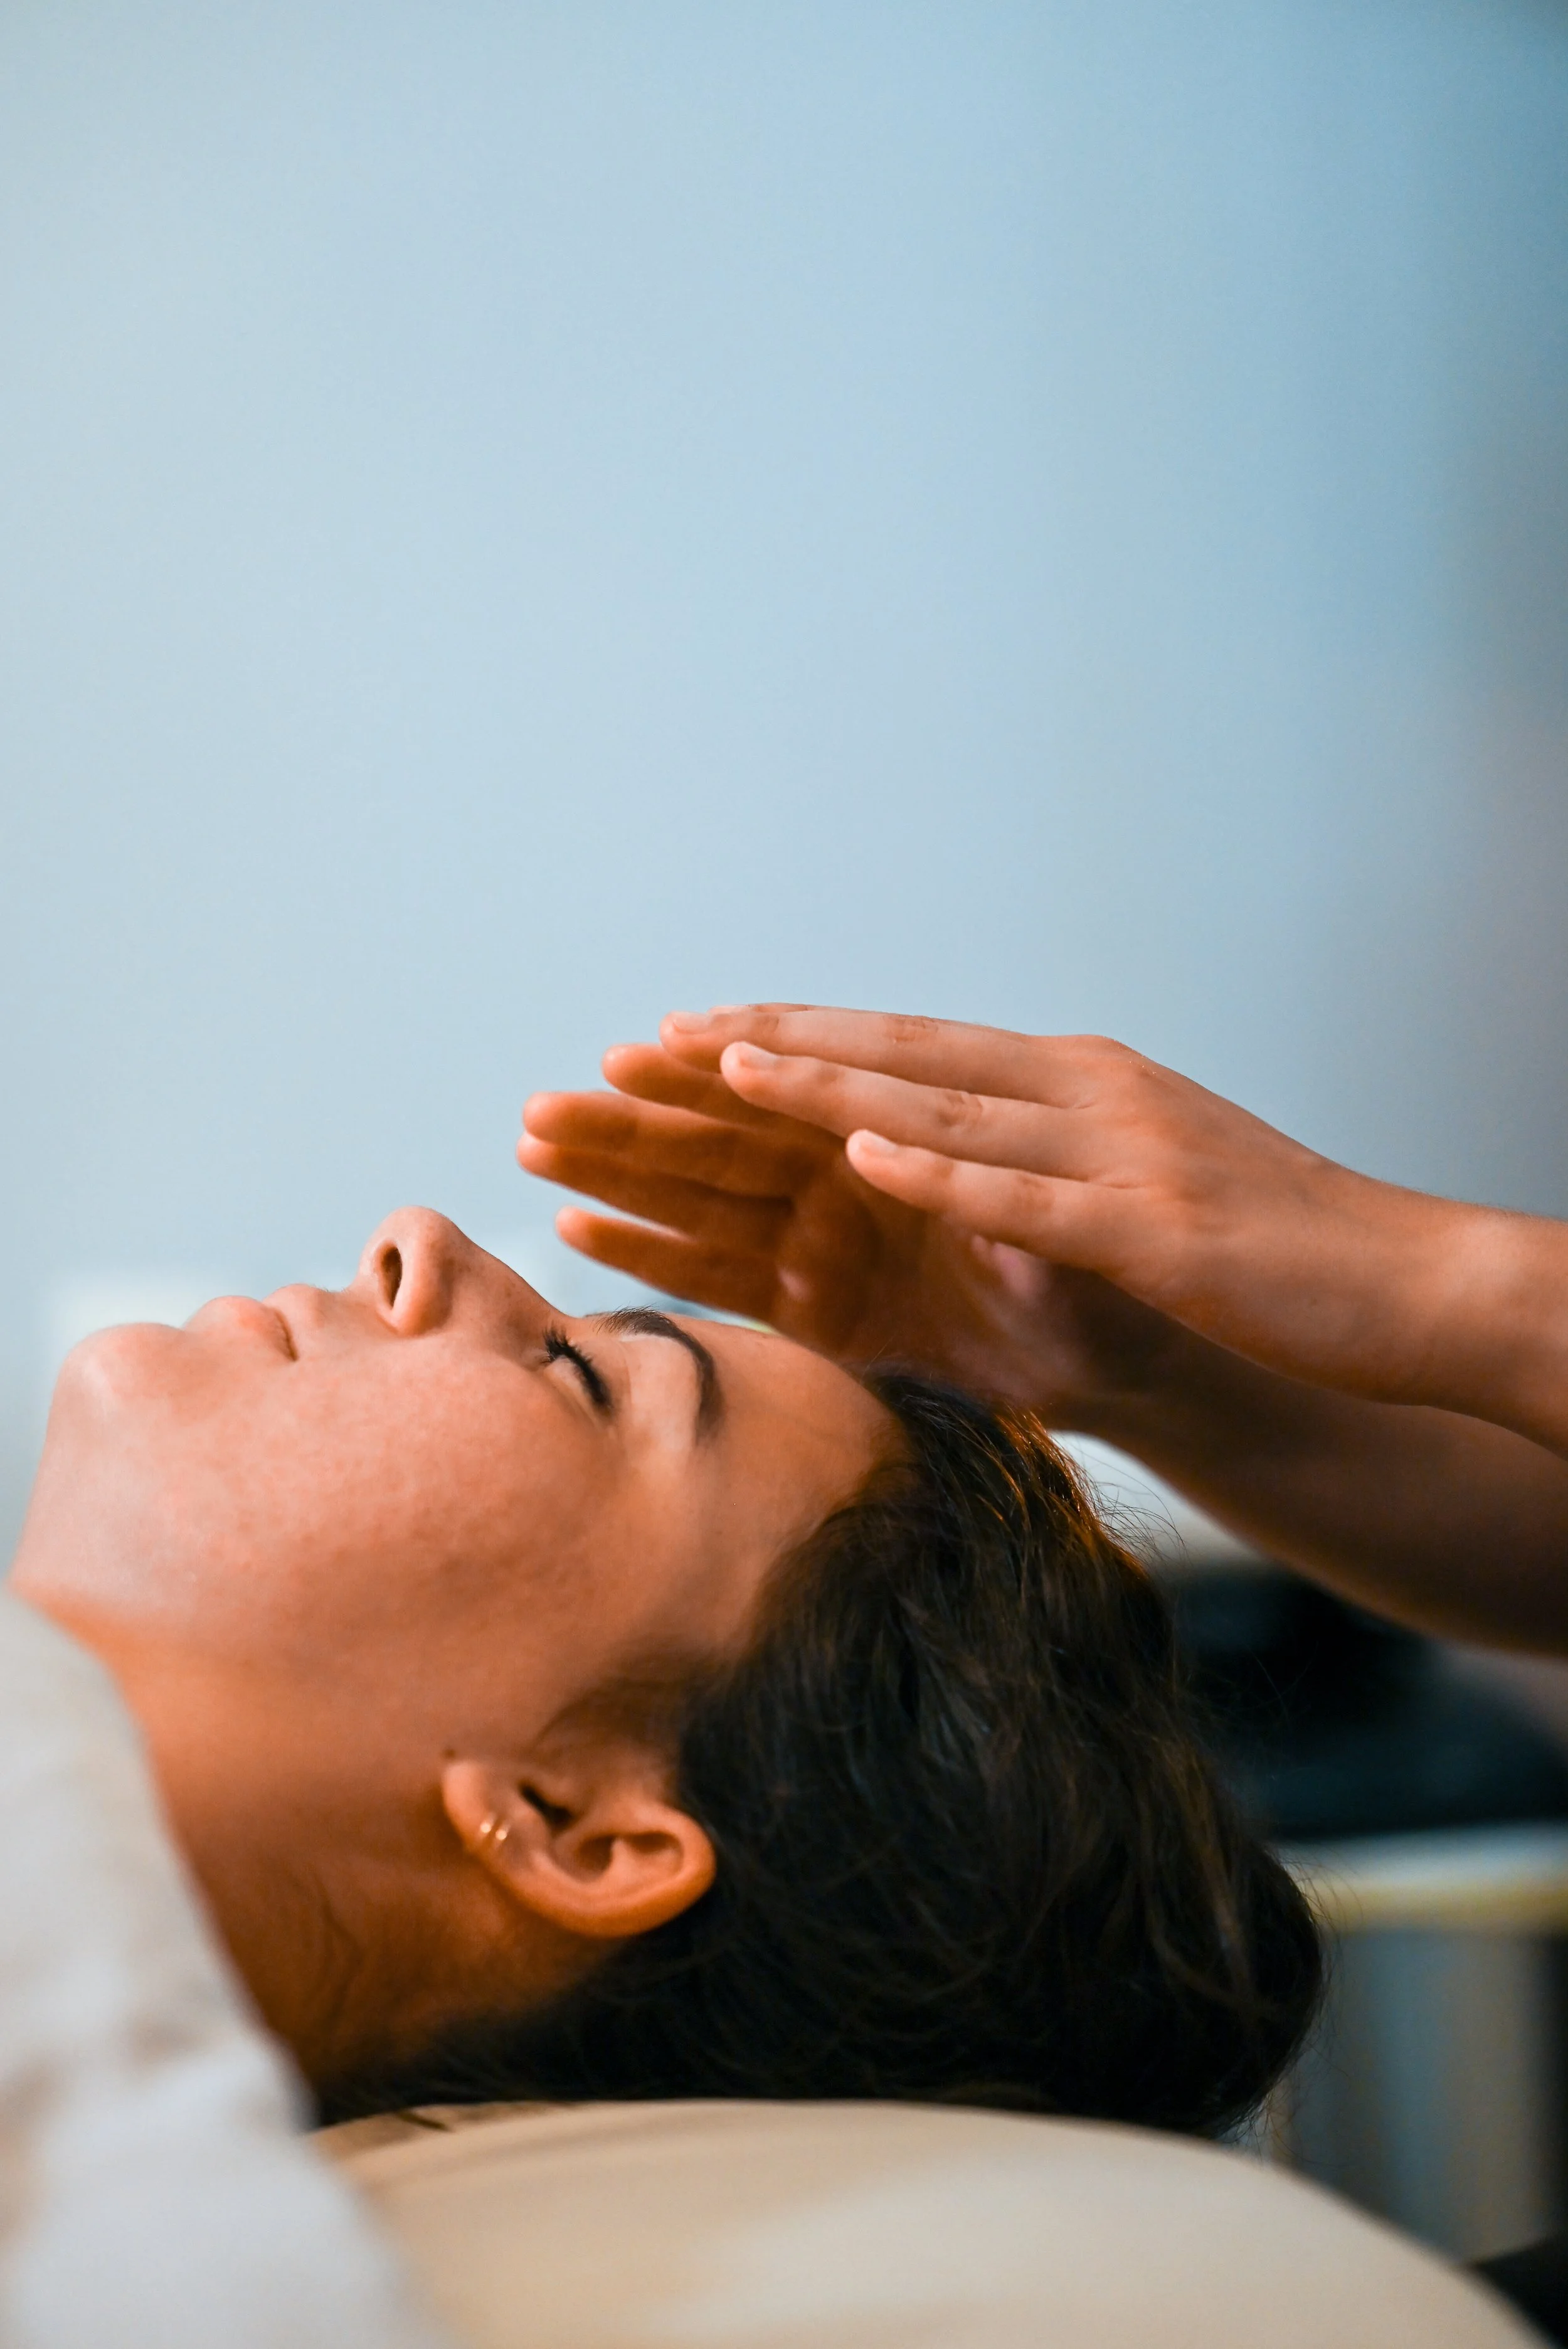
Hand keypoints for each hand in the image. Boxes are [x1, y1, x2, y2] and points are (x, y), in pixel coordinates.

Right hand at [518, 1039, 1186, 1418]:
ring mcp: (822, 1243)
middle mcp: (846, 1178)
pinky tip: (580, 1226)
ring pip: (701, 1197)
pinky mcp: (811, 1313)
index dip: (725, 1065)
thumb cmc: (1100, 1279)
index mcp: (901, 1134)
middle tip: (549, 1099)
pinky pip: (717, 1277)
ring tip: (536, 1143)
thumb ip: (997, 1206)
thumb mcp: (1060, 1240)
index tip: (655, 1039)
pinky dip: (650, 1254)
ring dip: (619, 1170)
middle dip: (636, 1117)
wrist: (1115, 1361)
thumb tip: (957, 1170)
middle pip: (723, 1138)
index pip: (798, 1086)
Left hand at [641, 1004, 1493, 1414]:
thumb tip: (953, 1154)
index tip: (691, 1033)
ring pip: (943, 1106)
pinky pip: (1025, 1193)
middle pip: (898, 1057)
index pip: (909, 1048)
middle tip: (650, 1040)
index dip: (796, 1037)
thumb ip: (1042, 1160)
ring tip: (714, 1066)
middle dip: (768, 1047)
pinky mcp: (1152, 1226)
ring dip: (822, 1083)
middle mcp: (1085, 1089)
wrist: (1397, 1282)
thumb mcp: (1131, 1180)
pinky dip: (938, 1170)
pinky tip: (856, 1152)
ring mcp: (1119, 1150)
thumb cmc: (1256, 1247)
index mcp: (1075, 1078)